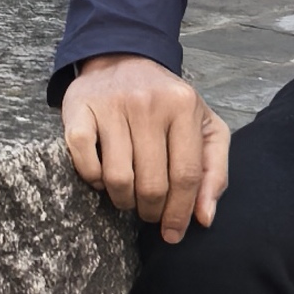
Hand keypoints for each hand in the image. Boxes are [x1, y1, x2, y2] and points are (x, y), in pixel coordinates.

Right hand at [61, 55, 228, 244]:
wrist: (123, 59)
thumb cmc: (167, 103)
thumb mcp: (204, 127)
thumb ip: (214, 171)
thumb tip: (204, 218)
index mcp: (184, 106)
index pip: (186, 175)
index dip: (180, 213)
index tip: (173, 234)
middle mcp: (148, 103)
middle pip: (152, 183)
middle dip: (151, 211)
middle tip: (149, 212)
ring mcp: (112, 105)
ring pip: (118, 178)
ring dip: (122, 200)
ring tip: (127, 196)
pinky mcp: (79, 109)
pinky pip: (85, 162)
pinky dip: (93, 181)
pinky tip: (102, 177)